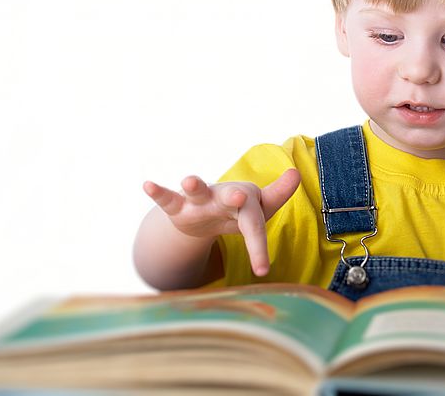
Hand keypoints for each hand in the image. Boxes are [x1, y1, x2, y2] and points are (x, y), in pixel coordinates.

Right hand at [142, 169, 300, 275]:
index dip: (258, 247)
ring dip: (193, 184)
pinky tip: (147, 185)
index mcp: (246, 202)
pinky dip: (158, 192)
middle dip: (234, 195)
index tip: (262, 270)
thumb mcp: (259, 210)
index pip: (255, 226)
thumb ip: (278, 196)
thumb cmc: (238, 213)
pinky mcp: (178, 205)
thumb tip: (296, 173)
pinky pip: (167, 197)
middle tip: (239, 195)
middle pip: (231, 196)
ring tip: (189, 180)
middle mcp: (223, 196)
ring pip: (197, 190)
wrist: (206, 213)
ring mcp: (200, 199)